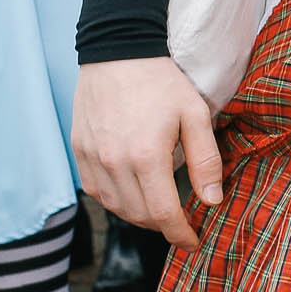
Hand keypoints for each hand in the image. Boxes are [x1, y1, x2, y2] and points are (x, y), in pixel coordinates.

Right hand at [72, 56, 221, 250]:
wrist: (118, 49)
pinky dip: (115, 199)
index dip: (181, 235)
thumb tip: (211, 200)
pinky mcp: (79, 150)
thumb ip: (206, 160)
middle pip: (139, 216)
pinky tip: (131, 190)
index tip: (193, 241)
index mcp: (146, 156)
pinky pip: (95, 191)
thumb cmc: (161, 80)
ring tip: (158, 205)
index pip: (163, 215)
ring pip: (115, 207)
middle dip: (163, 226)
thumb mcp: (194, 114)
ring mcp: (92, 157)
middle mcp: (114, 162)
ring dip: (139, 215)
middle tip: (180, 220)